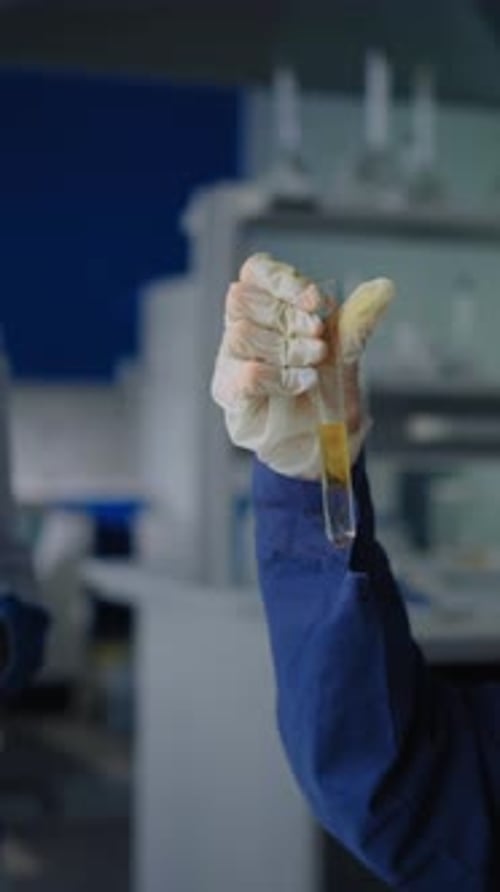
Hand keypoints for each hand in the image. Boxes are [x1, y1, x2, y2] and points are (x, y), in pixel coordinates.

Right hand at [211, 253, 394, 478]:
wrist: (324, 443)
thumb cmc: (326, 395)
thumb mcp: (346, 354)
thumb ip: (357, 321)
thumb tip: (384, 287)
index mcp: (268, 309)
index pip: (256, 272)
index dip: (283, 280)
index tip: (316, 302)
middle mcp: (243, 329)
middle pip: (242, 299)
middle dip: (288, 316)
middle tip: (318, 340)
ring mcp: (232, 361)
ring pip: (241, 335)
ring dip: (287, 348)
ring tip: (314, 363)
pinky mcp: (231, 394)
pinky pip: (245, 375)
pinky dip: (279, 377)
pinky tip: (303, 382)